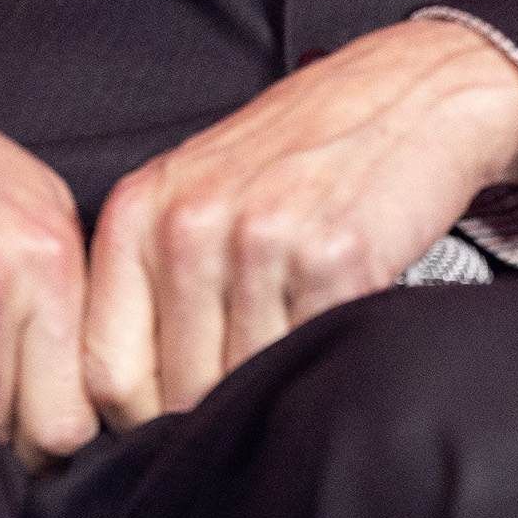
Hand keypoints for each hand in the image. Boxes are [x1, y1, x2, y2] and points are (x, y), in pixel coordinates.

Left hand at [82, 18, 517, 429]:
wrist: (410, 92)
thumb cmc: (300, 150)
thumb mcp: (197, 191)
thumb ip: (152, 280)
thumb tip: (127, 406)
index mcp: (140, 209)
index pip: (107, 372)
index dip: (136, 421)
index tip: (167, 425)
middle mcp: (191, 222)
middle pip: (176, 393)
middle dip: (210, 412)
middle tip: (248, 389)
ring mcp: (263, 240)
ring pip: (244, 385)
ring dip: (274, 386)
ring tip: (295, 342)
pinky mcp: (336, 258)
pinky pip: (312, 356)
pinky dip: (324, 357)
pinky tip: (335, 317)